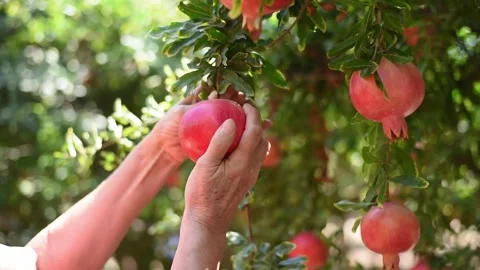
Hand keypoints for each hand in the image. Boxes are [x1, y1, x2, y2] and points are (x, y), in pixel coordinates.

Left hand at [151, 86, 253, 163]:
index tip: (242, 92)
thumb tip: (216, 95)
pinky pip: (230, 136)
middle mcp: (210, 111)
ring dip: (249, 120)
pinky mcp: (215, 138)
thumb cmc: (168, 125)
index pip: (220, 92)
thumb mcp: (180, 112)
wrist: (163, 148)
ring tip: (264, 121)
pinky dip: (244, 136)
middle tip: (252, 105)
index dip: (231, 91)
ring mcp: (214, 125)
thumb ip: (195, 103)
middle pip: (230, 105)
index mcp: (202, 99)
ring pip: (234, 120)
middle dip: (244, 104)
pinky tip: (257, 138)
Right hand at [183, 103, 270, 231]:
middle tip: (244, 109)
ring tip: (242, 123)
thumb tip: (231, 121)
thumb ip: (219, 142)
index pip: (255, 131)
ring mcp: (250, 176)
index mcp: (243, 162)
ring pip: (261, 149)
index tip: (245, 103)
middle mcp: (251, 168)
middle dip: (257, 121)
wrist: (207, 222)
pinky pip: (254, 158)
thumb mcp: (205, 166)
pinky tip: (236, 144)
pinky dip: (250, 145)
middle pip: (262, 139)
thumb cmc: (201, 193)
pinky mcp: (246, 181)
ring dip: (255, 134)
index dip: (253, 114)